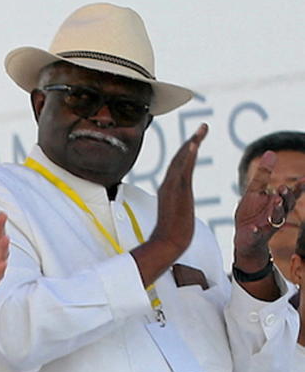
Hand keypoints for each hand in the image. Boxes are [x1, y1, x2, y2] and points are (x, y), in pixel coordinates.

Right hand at [131, 124, 205, 285]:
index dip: (188, 151)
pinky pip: (182, 169)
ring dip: (192, 143)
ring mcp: (172, 187)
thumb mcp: (176, 214)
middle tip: (204, 128)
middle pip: (181, 157)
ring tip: (202, 130)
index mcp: (169, 188)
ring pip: (182, 160)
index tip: (196, 140)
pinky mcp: (176, 191)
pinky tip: (193, 144)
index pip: (179, 165)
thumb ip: (177, 204)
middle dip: (192, 141)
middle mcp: (169, 184)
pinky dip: (187, 155)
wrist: (167, 243)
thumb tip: (178, 204)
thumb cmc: (172, 234)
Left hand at [233, 149, 304, 269]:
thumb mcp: (256, 191)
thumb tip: (271, 152)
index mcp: (277, 203)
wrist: (244, 237)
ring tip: (275, 200)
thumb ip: (263, 175)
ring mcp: (267, 226)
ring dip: (276, 210)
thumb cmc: (252, 212)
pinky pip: (257, 234)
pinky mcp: (255, 236)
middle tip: (283, 188)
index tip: (304, 179)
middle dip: (286, 197)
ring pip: (276, 219)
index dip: (298, 188)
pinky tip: (254, 228)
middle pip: (286, 205)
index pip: (290, 195)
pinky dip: (256, 231)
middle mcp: (276, 214)